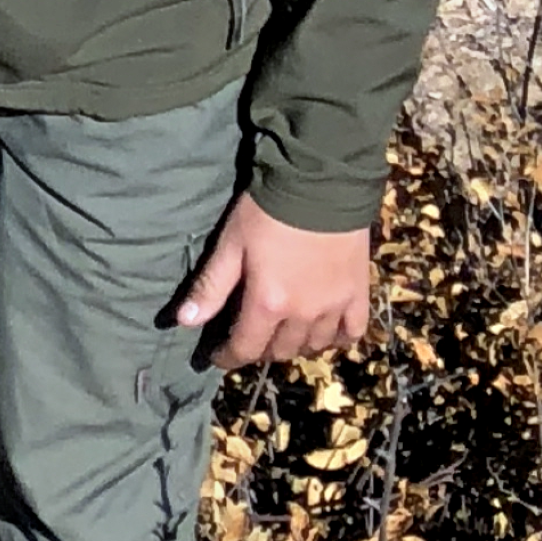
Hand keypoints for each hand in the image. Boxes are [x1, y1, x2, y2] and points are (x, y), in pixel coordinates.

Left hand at [175, 195, 372, 366]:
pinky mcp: (358, 295)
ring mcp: (334, 308)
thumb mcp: (231, 244)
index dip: (227, 357)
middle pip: (279, 351)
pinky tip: (325, 331)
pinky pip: (351, 333)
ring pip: (313, 346)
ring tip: (282, 334)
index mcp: (267, 303)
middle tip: (249, 337)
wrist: (321, 183)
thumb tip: (183, 321)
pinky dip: (336, 339)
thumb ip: (210, 286)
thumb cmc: (268, 211)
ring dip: (294, 346)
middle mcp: (303, 315)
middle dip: (260, 350)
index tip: (217, 356)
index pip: (245, 348)